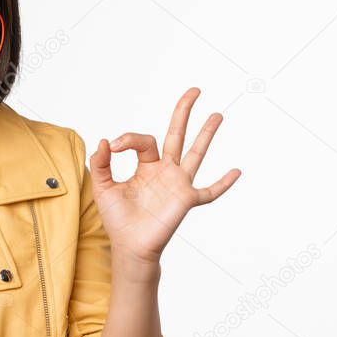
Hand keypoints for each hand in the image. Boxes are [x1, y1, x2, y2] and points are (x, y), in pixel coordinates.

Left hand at [89, 87, 239, 266]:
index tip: (114, 146)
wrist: (129, 246)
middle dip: (184, 112)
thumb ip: (100, 163)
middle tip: (194, 90)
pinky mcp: (186, 200)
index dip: (129, 138)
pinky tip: (236, 171)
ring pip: (195, 153)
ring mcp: (178, 184)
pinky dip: (222, 183)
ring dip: (206, 134)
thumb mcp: (103, 187)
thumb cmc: (118, 218)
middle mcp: (165, 171)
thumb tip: (104, 140)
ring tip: (217, 115)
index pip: (144, 141)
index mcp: (146, 166)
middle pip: (177, 135)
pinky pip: (209, 192)